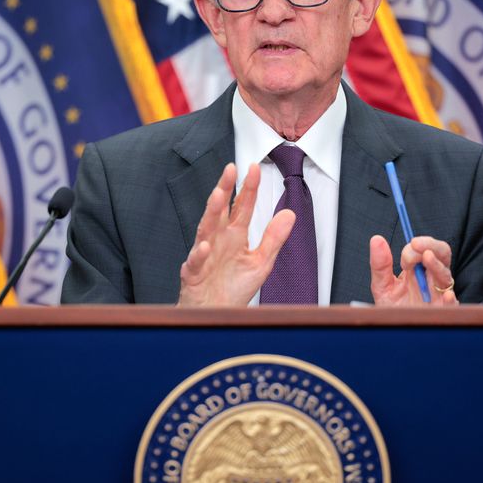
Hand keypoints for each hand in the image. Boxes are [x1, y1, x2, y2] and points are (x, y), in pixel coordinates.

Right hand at [177, 163, 295, 305]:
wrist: (218, 314)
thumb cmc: (234, 288)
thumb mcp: (261, 263)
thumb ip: (273, 239)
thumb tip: (290, 214)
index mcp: (234, 236)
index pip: (242, 207)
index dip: (248, 188)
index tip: (254, 168)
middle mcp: (218, 240)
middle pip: (220, 210)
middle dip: (225, 189)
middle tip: (231, 169)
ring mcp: (204, 255)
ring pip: (205, 229)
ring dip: (211, 212)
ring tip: (218, 195)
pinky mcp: (193, 273)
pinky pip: (195, 261)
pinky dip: (200, 253)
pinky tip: (206, 245)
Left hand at [369, 235, 458, 305]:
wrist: (394, 332)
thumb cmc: (392, 309)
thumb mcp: (382, 286)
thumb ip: (380, 264)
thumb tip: (376, 239)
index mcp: (419, 269)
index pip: (424, 249)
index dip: (414, 248)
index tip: (403, 252)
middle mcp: (432, 278)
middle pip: (441, 254)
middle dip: (431, 245)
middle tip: (416, 244)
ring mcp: (439, 294)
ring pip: (446, 275)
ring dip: (437, 265)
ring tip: (427, 257)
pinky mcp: (443, 312)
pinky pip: (452, 305)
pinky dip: (450, 300)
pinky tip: (446, 295)